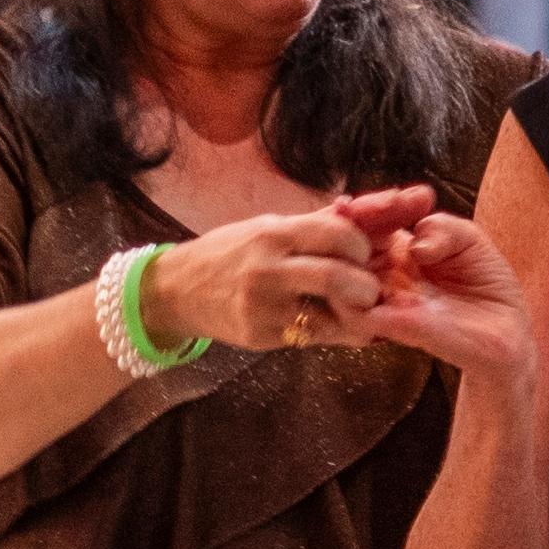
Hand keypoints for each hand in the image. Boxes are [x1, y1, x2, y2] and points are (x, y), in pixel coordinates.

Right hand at [150, 194, 408, 351]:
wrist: (178, 289)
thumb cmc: (229, 253)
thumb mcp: (265, 228)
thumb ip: (312, 226)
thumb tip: (361, 210)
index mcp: (273, 234)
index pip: (336, 233)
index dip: (361, 246)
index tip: (364, 254)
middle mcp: (268, 269)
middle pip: (336, 277)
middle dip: (366, 286)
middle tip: (370, 290)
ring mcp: (264, 307)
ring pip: (332, 317)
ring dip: (358, 317)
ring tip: (361, 312)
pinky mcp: (262, 337)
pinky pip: (314, 338)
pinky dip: (337, 334)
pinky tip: (340, 327)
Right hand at [351, 196, 534, 381]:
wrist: (508, 330)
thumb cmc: (487, 283)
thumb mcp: (469, 239)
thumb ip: (442, 228)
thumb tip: (414, 245)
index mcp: (398, 250)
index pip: (363, 224)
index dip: (362, 208)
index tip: (378, 199)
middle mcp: (385, 275)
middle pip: (340, 249)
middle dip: (344, 227)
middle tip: (362, 212)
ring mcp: (386, 302)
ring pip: (336, 281)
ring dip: (344, 258)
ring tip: (373, 242)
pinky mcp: (397, 328)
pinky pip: (357, 315)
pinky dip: (358, 295)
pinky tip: (385, 277)